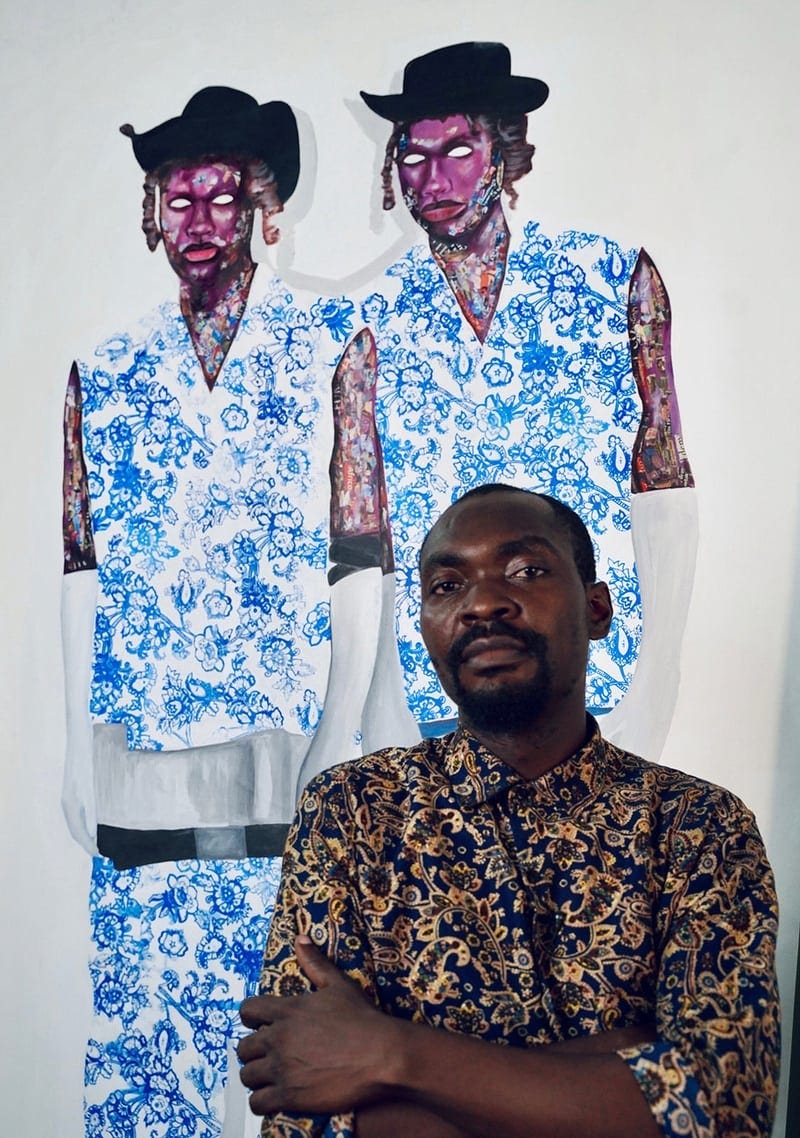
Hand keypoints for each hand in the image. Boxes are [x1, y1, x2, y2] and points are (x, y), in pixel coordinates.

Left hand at [238, 936, 392, 1115]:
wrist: (382, 1056)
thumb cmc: (362, 1019)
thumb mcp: (338, 984)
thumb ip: (315, 962)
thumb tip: (300, 938)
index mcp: (287, 1010)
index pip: (247, 1011)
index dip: (252, 1018)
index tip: (262, 1025)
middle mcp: (278, 1038)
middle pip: (243, 1047)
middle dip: (254, 1051)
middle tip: (269, 1055)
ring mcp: (282, 1068)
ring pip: (247, 1076)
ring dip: (257, 1077)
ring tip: (272, 1077)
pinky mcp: (289, 1095)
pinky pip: (258, 1103)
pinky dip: (263, 1101)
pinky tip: (275, 1098)